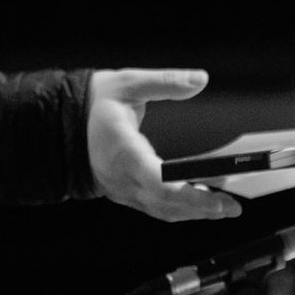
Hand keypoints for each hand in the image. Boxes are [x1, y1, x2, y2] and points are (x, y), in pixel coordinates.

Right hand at [87, 69, 240, 221]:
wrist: (61, 126)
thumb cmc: (93, 104)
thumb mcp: (128, 83)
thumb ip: (165, 82)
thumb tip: (199, 80)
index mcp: (122, 150)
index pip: (156, 179)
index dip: (186, 191)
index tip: (214, 193)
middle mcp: (121, 177)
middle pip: (165, 202)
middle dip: (201, 207)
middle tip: (233, 206)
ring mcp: (122, 189)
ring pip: (162, 210)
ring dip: (194, 213)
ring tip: (226, 209)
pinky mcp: (125, 194)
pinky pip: (155, 209)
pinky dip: (180, 210)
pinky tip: (202, 207)